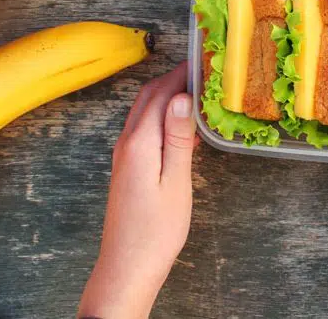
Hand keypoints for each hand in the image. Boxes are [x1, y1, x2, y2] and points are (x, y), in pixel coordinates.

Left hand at [78, 64, 196, 318]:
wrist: (127, 266)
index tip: (204, 60)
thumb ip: (177, 138)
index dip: (181, 73)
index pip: (160, 94)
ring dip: (166, 95)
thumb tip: (181, 97)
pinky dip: (161, 116)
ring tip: (196, 90)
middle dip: (173, 78)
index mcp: (139, 143)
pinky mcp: (127, 168)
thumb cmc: (156, 231)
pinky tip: (182, 125)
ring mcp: (124, 155)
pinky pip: (144, 128)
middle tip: (203, 70)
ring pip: (144, 111)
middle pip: (148, 97)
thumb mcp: (175, 182)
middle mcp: (126, 143)